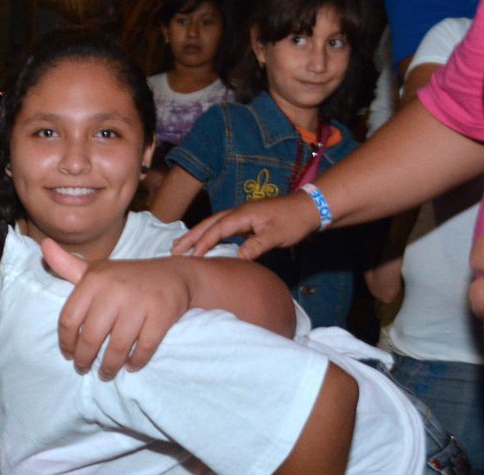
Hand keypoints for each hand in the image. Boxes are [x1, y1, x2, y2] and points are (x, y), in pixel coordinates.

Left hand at [42, 240, 190, 376]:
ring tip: (105, 373)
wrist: (174, 275)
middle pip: (90, 337)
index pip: (68, 319)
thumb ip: (67, 265)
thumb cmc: (126, 278)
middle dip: (84, 360)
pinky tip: (130, 366)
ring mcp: (139, 302)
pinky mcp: (161, 314)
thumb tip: (44, 246)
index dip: (66, 343)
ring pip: (116, 347)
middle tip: (83, 369)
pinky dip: (136, 362)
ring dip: (109, 367)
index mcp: (94, 279)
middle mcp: (114, 289)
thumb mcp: (96, 270)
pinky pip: (144, 348)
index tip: (68, 355)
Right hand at [173, 192, 319, 260]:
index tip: (191, 258)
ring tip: (179, 246)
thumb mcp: (277, 235)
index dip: (203, 243)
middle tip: (173, 250)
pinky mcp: (245, 221)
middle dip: (190, 237)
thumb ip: (257, 245)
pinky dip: (208, 235)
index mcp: (243, 215)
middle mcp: (238, 212)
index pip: (217, 229)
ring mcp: (241, 216)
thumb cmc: (294, 220)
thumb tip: (237, 257)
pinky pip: (220, 228)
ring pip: (212, 224)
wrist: (310, 207)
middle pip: (208, 224)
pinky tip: (203, 243)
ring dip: (196, 235)